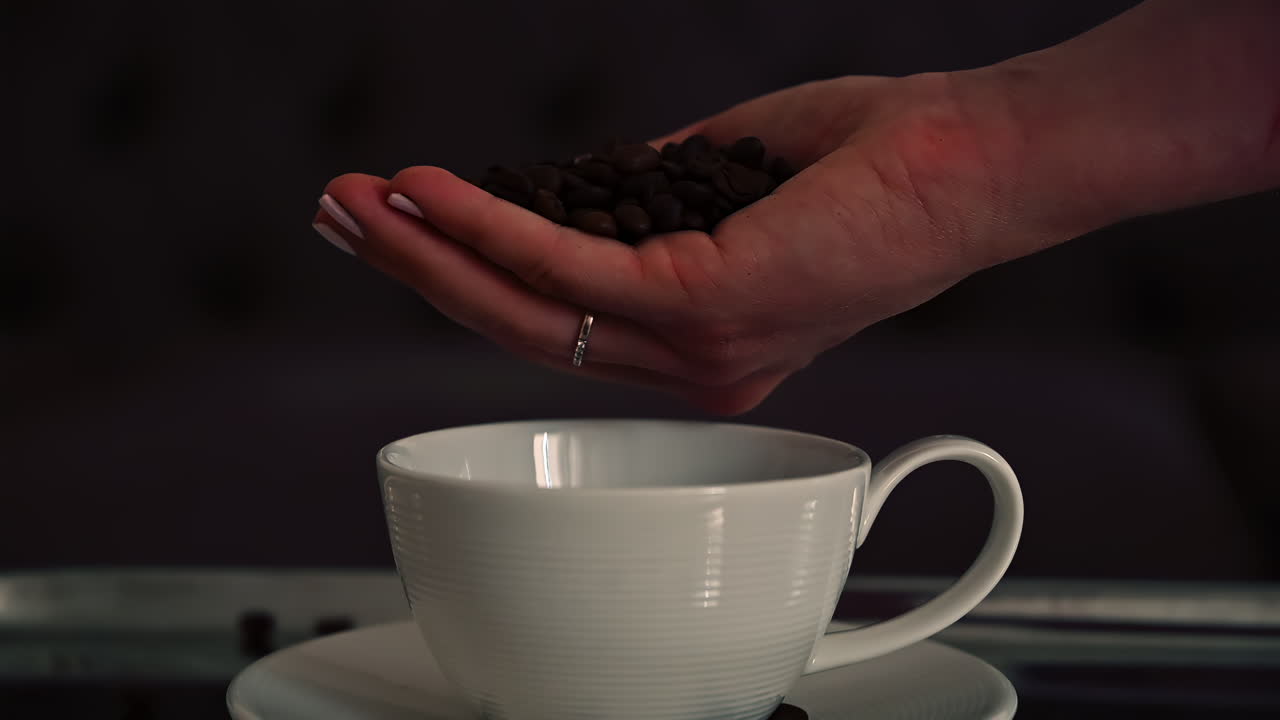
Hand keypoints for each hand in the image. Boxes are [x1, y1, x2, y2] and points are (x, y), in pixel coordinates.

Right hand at [314, 72, 1017, 413]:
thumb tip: (583, 182)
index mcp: (702, 341)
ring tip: (357, 204)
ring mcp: (701, 348)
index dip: (471, 274)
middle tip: (341, 217)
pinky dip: (495, 227)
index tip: (404, 223)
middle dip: (421, 271)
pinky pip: (573, 269)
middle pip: (525, 327)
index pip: (562, 320)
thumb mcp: (731, 183)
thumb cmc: (870, 164)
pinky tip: (433, 194)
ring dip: (432, 253)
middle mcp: (695, 365)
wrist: (973, 160)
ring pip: (531, 311)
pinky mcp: (709, 305)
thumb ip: (652, 199)